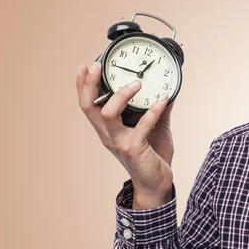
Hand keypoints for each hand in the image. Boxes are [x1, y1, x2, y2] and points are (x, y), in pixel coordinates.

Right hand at [77, 61, 175, 207]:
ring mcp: (119, 142)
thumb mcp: (155, 129)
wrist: (157, 183)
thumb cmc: (152, 157)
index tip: (85, 66)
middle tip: (98, 65)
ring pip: (108, 114)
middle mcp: (108, 135)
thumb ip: (157, 111)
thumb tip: (166, 92)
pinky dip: (153, 111)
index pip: (88, 105)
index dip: (82, 86)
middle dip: (89, 84)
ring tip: (137, 83)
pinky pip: (141, 127)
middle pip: (89, 107)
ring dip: (121, 96)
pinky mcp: (133, 149)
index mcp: (108, 129)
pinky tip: (163, 100)